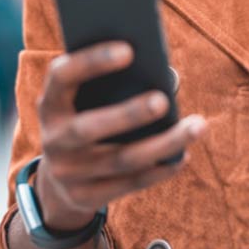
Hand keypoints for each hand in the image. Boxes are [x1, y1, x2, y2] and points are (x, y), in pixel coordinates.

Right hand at [34, 41, 206, 231]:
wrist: (60, 179)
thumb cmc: (88, 117)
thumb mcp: (88, 98)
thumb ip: (116, 82)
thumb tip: (166, 77)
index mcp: (50, 103)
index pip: (62, 76)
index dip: (91, 61)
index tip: (129, 50)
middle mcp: (53, 139)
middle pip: (88, 128)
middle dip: (128, 114)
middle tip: (163, 100)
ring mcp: (67, 173)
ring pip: (121, 160)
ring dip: (163, 143)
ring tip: (197, 126)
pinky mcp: (85, 198)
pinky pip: (129, 184)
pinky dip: (160, 169)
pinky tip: (183, 154)